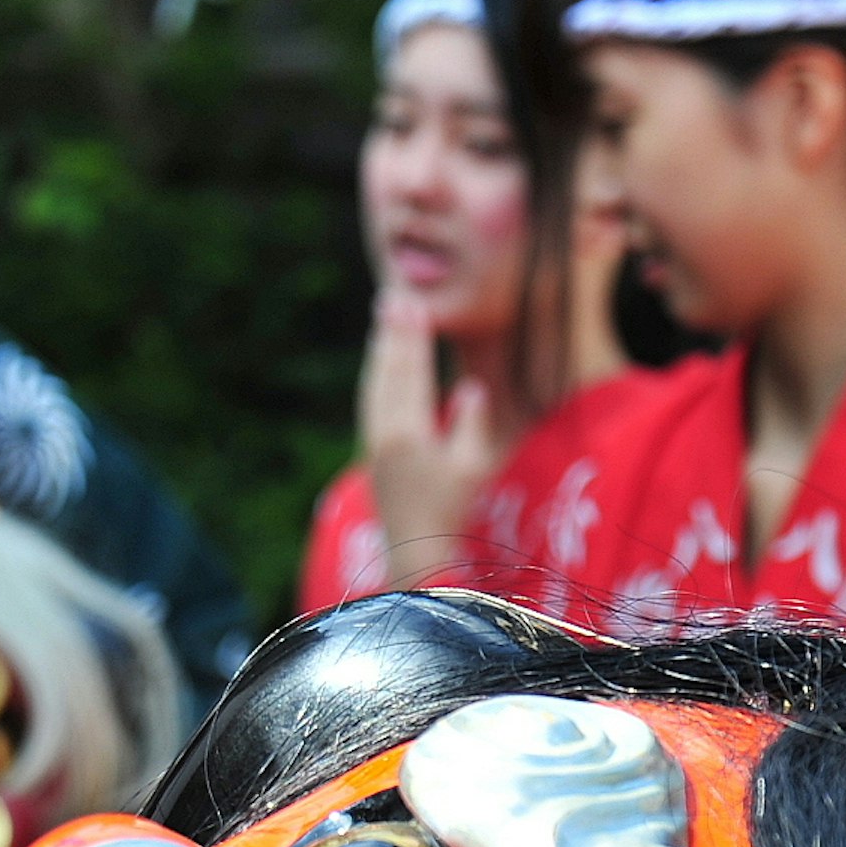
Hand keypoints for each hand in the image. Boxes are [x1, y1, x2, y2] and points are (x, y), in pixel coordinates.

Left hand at [358, 288, 504, 575]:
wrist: (415, 550)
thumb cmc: (453, 511)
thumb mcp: (473, 468)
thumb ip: (472, 425)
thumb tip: (472, 387)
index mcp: (410, 431)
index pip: (412, 371)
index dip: (414, 336)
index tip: (414, 304)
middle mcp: (385, 430)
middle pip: (387, 370)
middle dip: (392, 332)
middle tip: (393, 296)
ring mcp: (375, 439)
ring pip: (374, 382)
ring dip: (381, 348)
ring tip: (384, 318)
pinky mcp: (373, 449)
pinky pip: (371, 398)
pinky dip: (376, 373)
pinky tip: (380, 362)